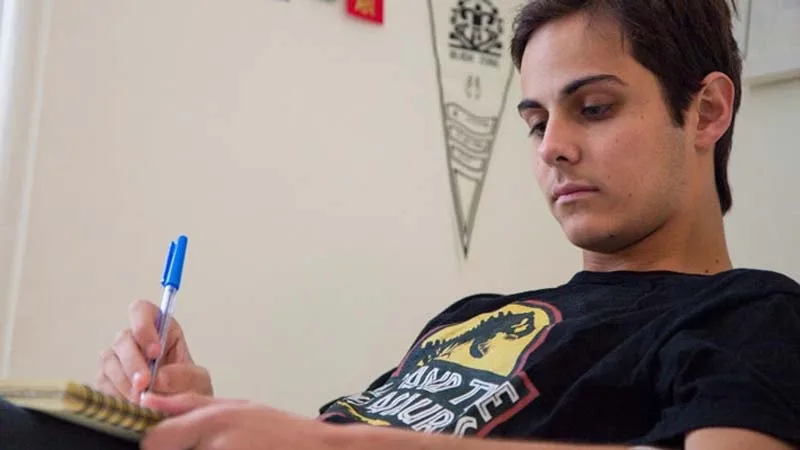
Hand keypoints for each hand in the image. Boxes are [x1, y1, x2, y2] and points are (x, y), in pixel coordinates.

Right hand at [94, 299, 212, 402]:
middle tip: (145, 383)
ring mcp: (117, 359)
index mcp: (161, 329)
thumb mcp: (198, 381)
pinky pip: (102, 382)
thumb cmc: (189, 391)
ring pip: (109, 360)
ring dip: (125, 381)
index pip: (142, 310)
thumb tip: (159, 377)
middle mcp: (135, 340)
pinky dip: (116, 394)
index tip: (155, 352)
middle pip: (123, 338)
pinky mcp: (105, 380)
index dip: (144, 327)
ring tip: (141, 399)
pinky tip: (130, 404)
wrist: (178, 416)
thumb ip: (183, 376)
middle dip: (133, 362)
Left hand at [139, 393, 335, 449]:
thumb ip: (187, 404)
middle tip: (207, 445)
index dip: (156, 444)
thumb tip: (148, 400)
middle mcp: (213, 445)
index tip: (169, 443)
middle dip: (181, 449)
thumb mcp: (235, 406)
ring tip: (232, 447)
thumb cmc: (279, 431)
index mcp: (211, 422)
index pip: (154, 442)